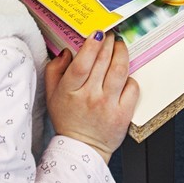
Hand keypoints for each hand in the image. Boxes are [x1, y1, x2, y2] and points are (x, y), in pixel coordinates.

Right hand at [44, 32, 138, 163]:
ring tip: (119, 45)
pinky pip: (132, 87)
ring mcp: (108, 105)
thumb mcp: (51, 95)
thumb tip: (68, 51)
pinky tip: (124, 73)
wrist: (82, 148)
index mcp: (70, 91)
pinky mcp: (123, 113)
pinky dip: (130, 76)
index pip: (82, 64)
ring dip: (121, 53)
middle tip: (110, 35)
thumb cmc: (68, 119)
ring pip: (119, 71)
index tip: (97, 34)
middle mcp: (90, 97)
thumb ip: (54, 70)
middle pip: (102, 62)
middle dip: (108, 43)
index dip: (91, 46)